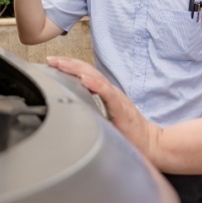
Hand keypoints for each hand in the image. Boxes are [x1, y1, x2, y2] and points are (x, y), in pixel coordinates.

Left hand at [46, 56, 160, 158]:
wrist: (150, 143)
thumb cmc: (127, 132)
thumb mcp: (104, 117)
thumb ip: (91, 108)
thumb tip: (70, 107)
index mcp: (105, 93)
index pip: (86, 73)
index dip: (69, 66)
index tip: (52, 62)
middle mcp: (110, 91)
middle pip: (87, 70)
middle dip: (68, 63)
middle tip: (51, 59)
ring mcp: (116, 98)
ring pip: (95, 77)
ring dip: (77, 69)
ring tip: (62, 64)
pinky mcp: (121, 109)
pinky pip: (107, 94)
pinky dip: (95, 85)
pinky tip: (84, 80)